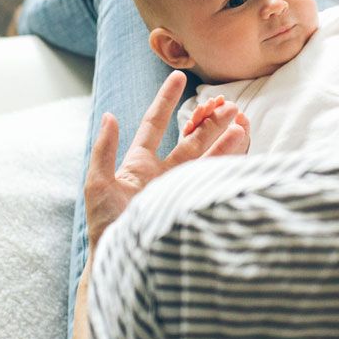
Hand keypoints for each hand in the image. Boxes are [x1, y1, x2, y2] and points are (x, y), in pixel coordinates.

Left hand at [84, 71, 249, 249]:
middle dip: (208, 121)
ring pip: (206, 157)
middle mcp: (163, 173)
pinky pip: (213, 178)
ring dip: (223, 139)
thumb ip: (104, 149)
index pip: (154, 124)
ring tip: (241, 122)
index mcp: (138, 164)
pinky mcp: (192, 202)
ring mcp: (180, 187)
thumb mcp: (98, 184)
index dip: (166, 100)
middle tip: (229, 104)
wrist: (124, 262)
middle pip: (189, 139)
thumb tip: (108, 115)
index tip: (179, 76)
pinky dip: (227, 163)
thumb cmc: (106, 226)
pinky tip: (240, 148)